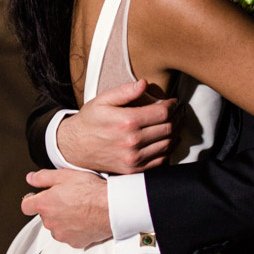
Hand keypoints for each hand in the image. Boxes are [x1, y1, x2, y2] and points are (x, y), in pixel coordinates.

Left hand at [22, 169, 110, 247]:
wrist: (111, 207)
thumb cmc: (91, 190)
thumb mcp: (65, 175)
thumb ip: (43, 177)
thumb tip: (31, 178)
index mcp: (45, 204)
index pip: (26, 206)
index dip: (31, 199)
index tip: (37, 196)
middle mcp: (50, 222)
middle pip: (44, 215)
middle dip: (53, 207)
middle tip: (68, 197)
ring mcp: (62, 234)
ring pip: (57, 226)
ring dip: (63, 219)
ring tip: (79, 208)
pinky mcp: (74, 242)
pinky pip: (70, 235)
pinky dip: (74, 229)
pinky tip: (85, 218)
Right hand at [56, 79, 178, 173]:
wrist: (74, 147)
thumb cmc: (89, 121)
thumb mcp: (102, 100)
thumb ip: (124, 91)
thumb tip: (144, 84)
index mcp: (127, 122)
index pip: (162, 112)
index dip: (172, 105)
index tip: (174, 101)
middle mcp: (132, 142)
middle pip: (168, 128)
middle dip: (178, 117)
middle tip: (179, 111)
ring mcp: (133, 158)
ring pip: (167, 144)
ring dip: (176, 133)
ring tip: (176, 123)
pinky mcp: (133, 170)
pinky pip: (160, 161)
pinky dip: (168, 150)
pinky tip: (167, 140)